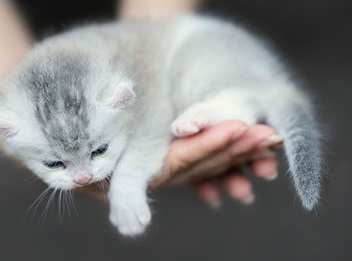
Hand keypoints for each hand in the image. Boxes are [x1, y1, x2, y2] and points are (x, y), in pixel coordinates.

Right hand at [78, 121, 282, 207]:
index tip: (239, 128)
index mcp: (150, 173)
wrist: (80, 156)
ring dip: (241, 148)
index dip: (211, 144)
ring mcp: (175, 163)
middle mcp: (167, 171)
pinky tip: (251, 142)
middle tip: (272, 134)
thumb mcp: (99, 176)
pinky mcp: (177, 154)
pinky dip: (229, 147)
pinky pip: (207, 153)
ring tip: (270, 138)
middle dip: (239, 147)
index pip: (186, 159)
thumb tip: (133, 225)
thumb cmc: (85, 159)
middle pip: (207, 160)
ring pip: (212, 157)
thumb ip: (119, 197)